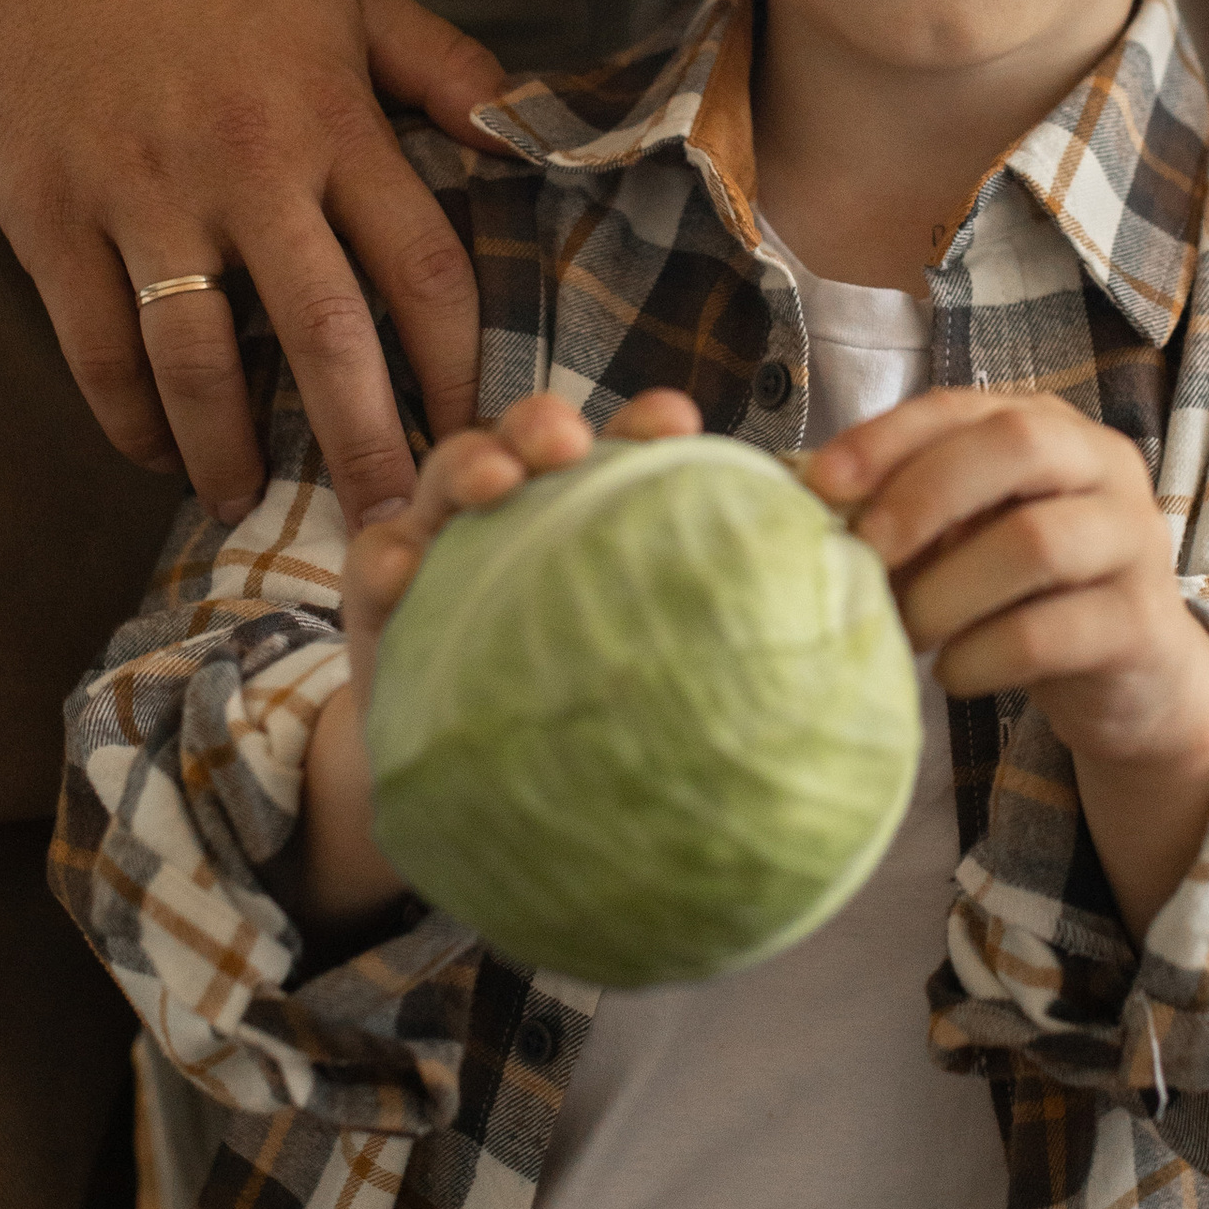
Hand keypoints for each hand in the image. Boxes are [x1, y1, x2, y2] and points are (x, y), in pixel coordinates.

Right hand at [0, 0, 507, 528]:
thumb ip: (443, 68)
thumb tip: (533, 135)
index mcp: (326, 119)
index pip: (417, 264)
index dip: (452, 363)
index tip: (474, 429)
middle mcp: (242, 169)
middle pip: (324, 334)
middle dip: (365, 441)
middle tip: (390, 522)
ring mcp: (140, 199)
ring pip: (199, 359)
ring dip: (228, 446)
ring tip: (248, 498)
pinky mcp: (50, 217)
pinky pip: (96, 345)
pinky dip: (127, 413)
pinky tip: (153, 452)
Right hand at [304, 389, 701, 931]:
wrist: (471, 786)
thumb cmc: (575, 702)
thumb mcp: (650, 668)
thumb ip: (715, 639)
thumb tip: (832, 620)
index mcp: (589, 516)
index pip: (622, 452)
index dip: (646, 426)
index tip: (678, 422)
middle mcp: (518, 514)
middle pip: (528, 443)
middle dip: (544, 425)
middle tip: (568, 442)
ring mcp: (444, 547)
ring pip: (450, 478)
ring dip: (471, 466)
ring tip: (496, 482)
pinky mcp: (383, 598)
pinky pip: (376, 564)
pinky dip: (387, 556)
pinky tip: (403, 567)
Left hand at [805, 389, 1208, 938]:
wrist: (1140, 678)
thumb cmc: (1031, 594)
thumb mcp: (975, 536)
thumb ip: (911, 512)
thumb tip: (804, 510)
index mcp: (1049, 428)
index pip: (961, 408)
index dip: (886, 439)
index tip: (821, 485)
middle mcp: (1102, 467)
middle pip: (1015, 447)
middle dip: (922, 498)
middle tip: (866, 558)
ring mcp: (1133, 542)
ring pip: (1036, 542)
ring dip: (948, 591)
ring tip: (908, 631)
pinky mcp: (1141, 624)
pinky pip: (1051, 632)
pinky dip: (983, 656)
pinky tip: (953, 674)